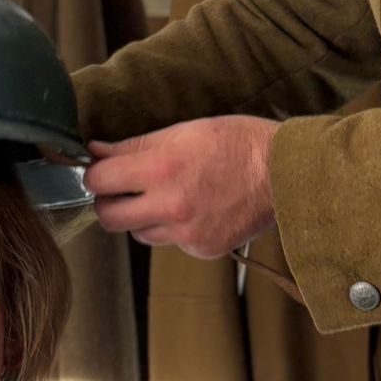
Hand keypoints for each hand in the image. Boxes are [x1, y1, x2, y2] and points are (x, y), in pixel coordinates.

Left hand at [84, 118, 279, 259]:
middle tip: (121, 190)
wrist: (285, 174)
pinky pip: (170, 242)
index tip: (100, 170)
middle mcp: (169, 205)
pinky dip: (175, 229)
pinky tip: (197, 209)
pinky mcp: (201, 249)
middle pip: (108, 217)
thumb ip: (135, 146)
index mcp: (161, 168)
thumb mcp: (184, 131)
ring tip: (170, 195)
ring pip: (139, 232)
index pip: (99, 181)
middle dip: (109, 202)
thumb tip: (95, 152)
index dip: (95, 174)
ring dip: (143, 217)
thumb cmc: (238, 142)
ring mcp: (186, 233)